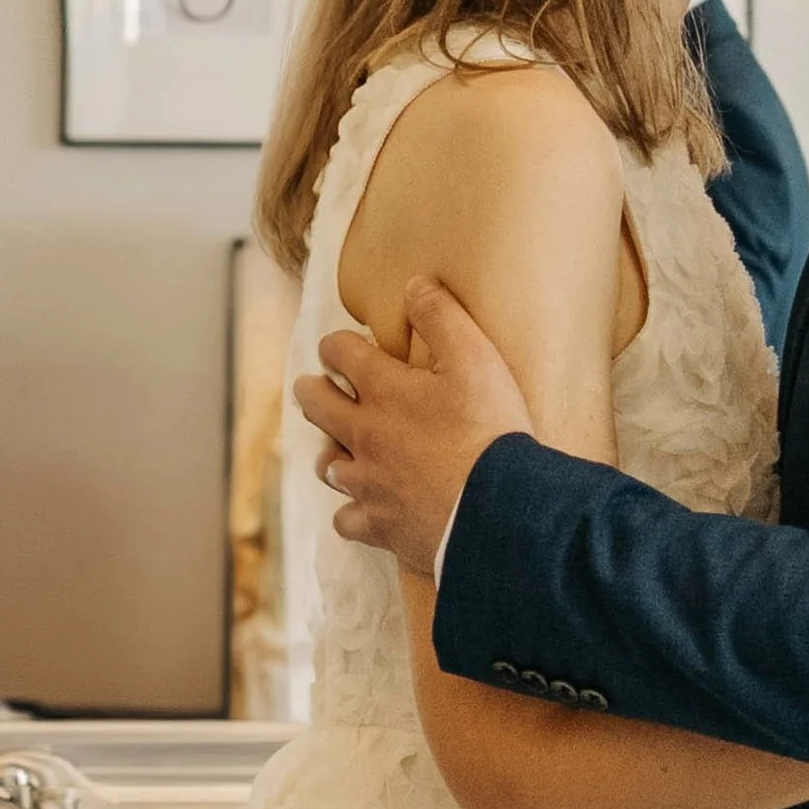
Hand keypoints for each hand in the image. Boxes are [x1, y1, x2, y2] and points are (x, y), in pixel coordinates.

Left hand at [295, 279, 533, 578]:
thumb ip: (442, 316)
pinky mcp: (379, 525)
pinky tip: (364, 508)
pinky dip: (352, 512)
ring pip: (326, 465)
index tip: (343, 345)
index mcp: (383, 390)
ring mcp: (367, 483)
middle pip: (315, 405)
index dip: (338, 344)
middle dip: (312, 390)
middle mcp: (363, 434)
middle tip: (313, 387)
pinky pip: (347, 519)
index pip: (339, 352)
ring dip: (331, 451)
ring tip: (340, 448)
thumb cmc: (488, 429)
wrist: (496, 508)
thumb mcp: (476, 358)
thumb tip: (414, 283)